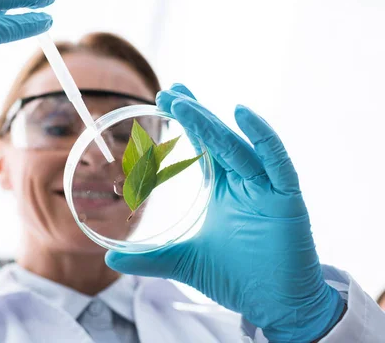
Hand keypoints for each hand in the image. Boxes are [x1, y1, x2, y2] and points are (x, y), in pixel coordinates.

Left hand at [105, 84, 344, 341]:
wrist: (275, 306)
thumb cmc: (236, 278)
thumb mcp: (184, 262)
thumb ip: (149, 258)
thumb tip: (110, 258)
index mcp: (225, 189)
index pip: (204, 146)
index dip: (188, 121)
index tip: (165, 98)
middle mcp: (246, 182)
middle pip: (218, 138)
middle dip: (194, 113)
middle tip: (168, 92)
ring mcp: (267, 188)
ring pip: (237, 147)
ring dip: (211, 123)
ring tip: (184, 102)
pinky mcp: (287, 199)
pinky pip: (277, 163)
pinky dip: (263, 138)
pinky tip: (243, 114)